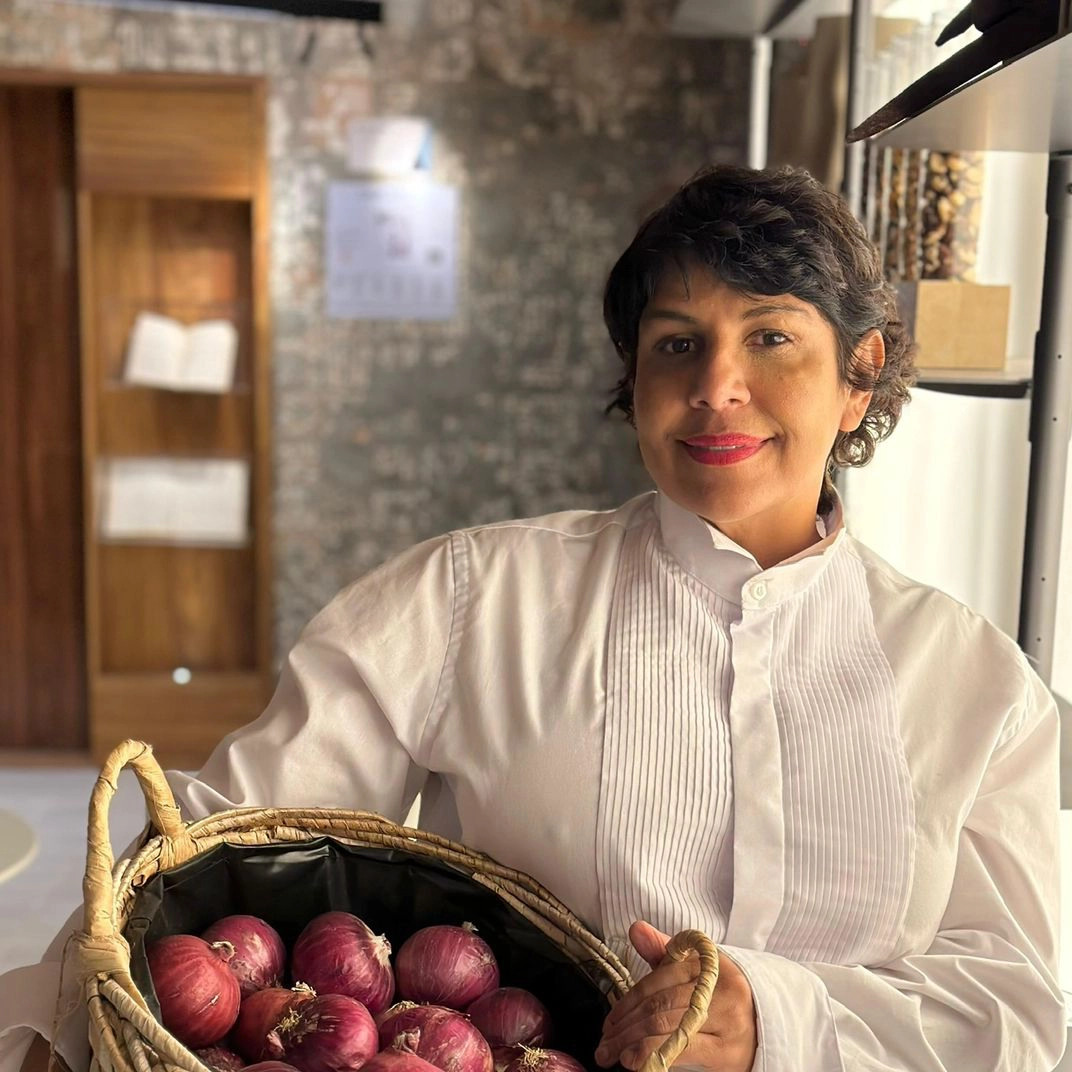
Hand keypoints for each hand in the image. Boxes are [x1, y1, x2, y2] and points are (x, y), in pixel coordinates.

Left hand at [595, 921, 757, 1071]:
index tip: (611, 1018)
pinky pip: (680, 1049)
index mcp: (714, 965)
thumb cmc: (726, 1002)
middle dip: (625, 1024)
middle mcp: (723, 990)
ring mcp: (728, 1022)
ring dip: (630, 1041)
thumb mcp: (699, 973)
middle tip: (604, 1040)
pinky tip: (632, 1060)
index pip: (661, 976)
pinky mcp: (728, 1053)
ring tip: (611, 1052)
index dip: (629, 997)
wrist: (769, 1032)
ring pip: (665, 1025)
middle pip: (660, 1004)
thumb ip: (665, 953)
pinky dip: (650, 1054)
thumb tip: (637, 929)